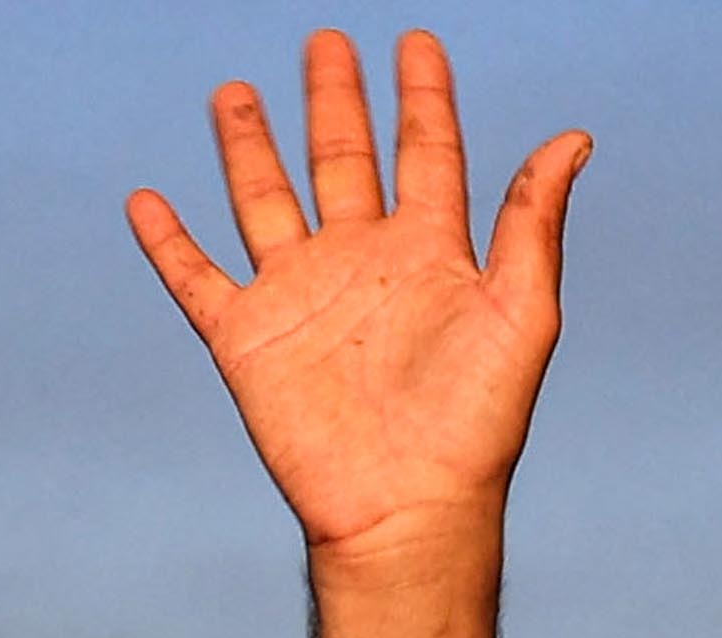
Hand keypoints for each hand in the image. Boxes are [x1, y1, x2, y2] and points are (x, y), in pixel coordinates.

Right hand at [130, 34, 587, 567]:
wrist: (407, 506)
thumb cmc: (476, 422)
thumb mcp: (520, 312)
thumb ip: (532, 222)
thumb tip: (573, 138)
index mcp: (432, 256)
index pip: (428, 155)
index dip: (423, 98)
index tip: (417, 41)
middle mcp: (364, 264)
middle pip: (343, 161)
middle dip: (334, 101)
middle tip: (326, 42)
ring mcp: (301, 295)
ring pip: (265, 199)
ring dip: (249, 146)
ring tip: (234, 91)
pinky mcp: (246, 335)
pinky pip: (195, 276)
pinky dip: (167, 240)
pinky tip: (148, 200)